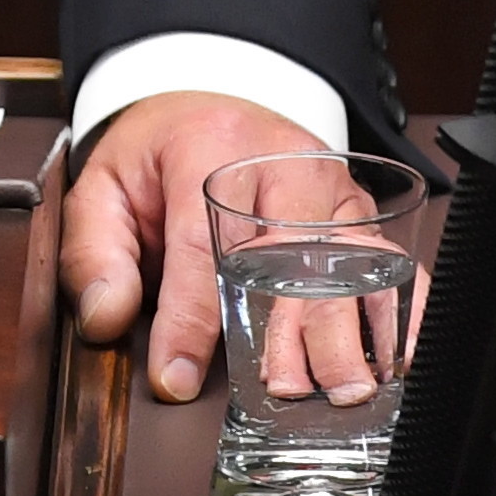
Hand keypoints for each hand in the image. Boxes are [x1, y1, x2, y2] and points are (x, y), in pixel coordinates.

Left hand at [60, 91, 373, 411]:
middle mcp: (281, 162)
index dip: (190, 320)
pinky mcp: (360, 212)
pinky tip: (400, 351)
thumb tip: (107, 317)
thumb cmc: (160, 153)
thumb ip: (94, 254)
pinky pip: (391, 261)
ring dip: (350, 326)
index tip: (176, 376)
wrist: (206, 107)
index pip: (202, 243)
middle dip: (293, 326)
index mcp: (208, 149)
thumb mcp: (103, 188)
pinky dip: (401, 308)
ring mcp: (330, 186)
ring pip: (351, 259)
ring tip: (341, 384)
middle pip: (294, 249)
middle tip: (285, 388)